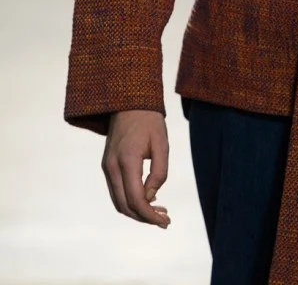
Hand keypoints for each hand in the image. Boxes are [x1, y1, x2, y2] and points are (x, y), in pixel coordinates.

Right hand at [101, 110, 170, 227]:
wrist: (128, 102)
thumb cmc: (149, 121)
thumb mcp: (162, 144)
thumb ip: (159, 172)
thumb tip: (152, 197)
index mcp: (126, 160)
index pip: (136, 199)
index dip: (150, 215)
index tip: (166, 221)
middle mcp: (111, 167)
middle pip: (124, 206)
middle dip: (144, 218)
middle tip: (165, 219)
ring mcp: (106, 167)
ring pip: (118, 202)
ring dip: (137, 212)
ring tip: (159, 212)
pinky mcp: (107, 165)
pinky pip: (117, 191)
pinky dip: (130, 201)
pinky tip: (147, 199)